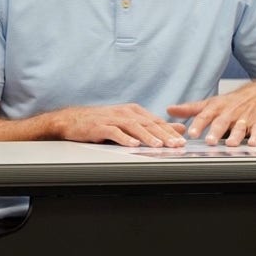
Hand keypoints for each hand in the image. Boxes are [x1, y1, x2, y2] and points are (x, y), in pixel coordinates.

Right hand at [55, 103, 186, 147]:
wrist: (73, 120)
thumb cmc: (101, 122)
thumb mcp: (129, 122)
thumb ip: (153, 125)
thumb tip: (178, 128)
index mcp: (133, 111)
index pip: (156, 121)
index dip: (170, 131)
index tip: (182, 141)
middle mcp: (124, 112)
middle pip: (147, 124)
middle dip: (163, 135)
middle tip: (176, 144)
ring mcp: (112, 119)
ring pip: (133, 127)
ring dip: (147, 136)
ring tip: (158, 145)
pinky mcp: (99, 126)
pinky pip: (114, 132)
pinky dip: (124, 138)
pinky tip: (132, 145)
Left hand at [168, 81, 255, 146]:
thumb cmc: (231, 102)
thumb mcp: (210, 103)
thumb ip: (190, 109)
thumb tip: (169, 110)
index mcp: (216, 108)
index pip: (205, 116)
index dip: (198, 125)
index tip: (191, 133)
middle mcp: (230, 113)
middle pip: (222, 122)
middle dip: (215, 132)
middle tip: (209, 141)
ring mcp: (245, 118)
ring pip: (240, 127)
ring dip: (236, 136)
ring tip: (230, 144)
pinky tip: (253, 143)